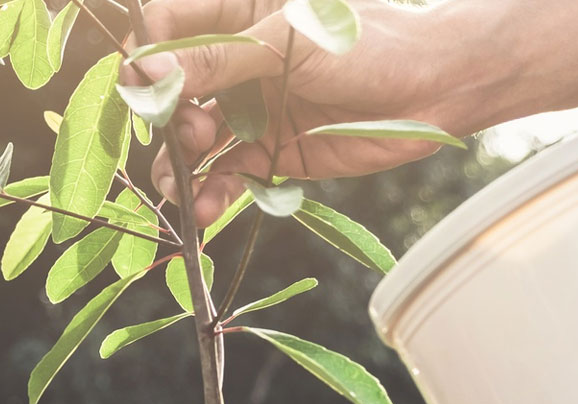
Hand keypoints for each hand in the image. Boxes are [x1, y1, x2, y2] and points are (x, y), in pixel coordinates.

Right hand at [137, 0, 479, 224]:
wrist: (434, 91)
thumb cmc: (368, 45)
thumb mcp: (286, 45)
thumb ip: (217, 59)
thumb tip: (145, 72)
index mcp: (236, 12)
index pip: (167, 24)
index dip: (148, 55)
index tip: (143, 84)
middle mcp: (235, 61)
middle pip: (170, 90)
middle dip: (166, 119)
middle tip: (189, 132)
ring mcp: (249, 109)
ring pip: (190, 140)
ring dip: (178, 166)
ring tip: (181, 185)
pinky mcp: (270, 153)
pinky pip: (224, 176)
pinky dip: (210, 194)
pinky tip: (204, 209)